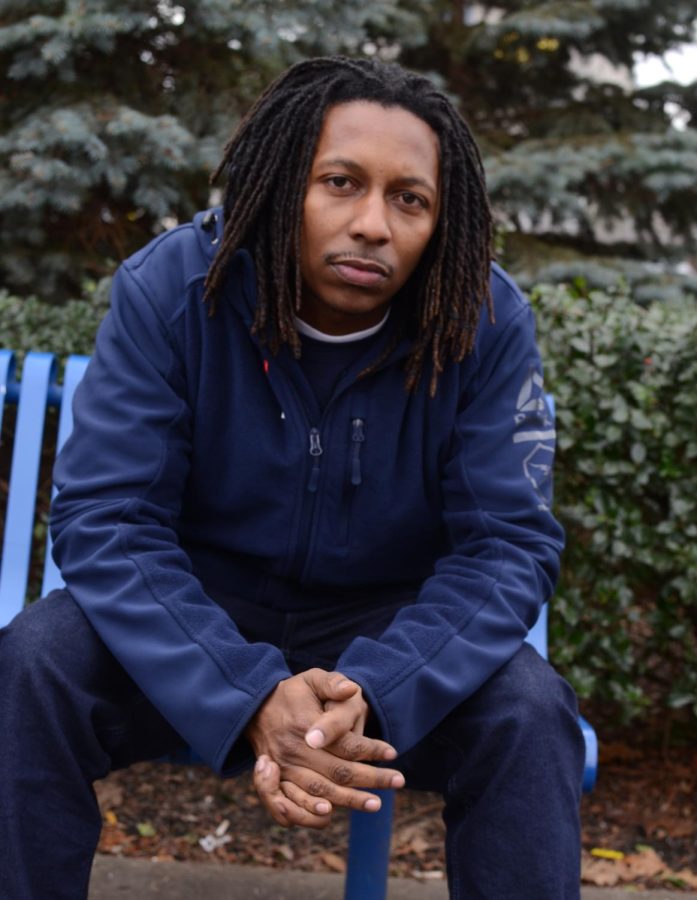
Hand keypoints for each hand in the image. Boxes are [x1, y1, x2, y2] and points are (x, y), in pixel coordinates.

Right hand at [245, 668, 403, 828]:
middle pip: (337, 773)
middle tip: (398, 782)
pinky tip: (328, 816)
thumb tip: (351, 689)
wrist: (255, 708)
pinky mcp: (273, 783)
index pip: (345, 745)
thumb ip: (332, 683)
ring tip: (375, 804)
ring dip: (348, 801)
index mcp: (304, 726)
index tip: (392, 752)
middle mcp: (292, 751)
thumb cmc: (291, 694)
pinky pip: (289, 807)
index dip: (371, 750)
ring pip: (319, 793)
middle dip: (370, 780)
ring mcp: (282, 770)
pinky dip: (308, 816)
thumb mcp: (311, 679)